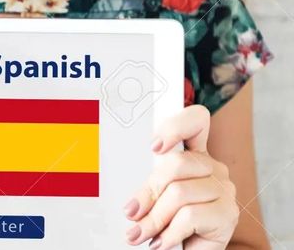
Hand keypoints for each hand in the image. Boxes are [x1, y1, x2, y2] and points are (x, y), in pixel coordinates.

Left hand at [124, 105, 239, 249]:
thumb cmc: (172, 222)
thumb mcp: (157, 199)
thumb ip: (149, 190)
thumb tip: (133, 207)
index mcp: (195, 155)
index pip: (196, 122)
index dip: (176, 126)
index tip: (154, 147)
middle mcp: (212, 168)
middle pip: (176, 163)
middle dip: (149, 192)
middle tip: (132, 213)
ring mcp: (223, 190)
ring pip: (179, 193)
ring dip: (154, 219)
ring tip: (142, 233)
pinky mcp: (227, 214)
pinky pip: (190, 216)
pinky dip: (169, 233)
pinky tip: (162, 242)